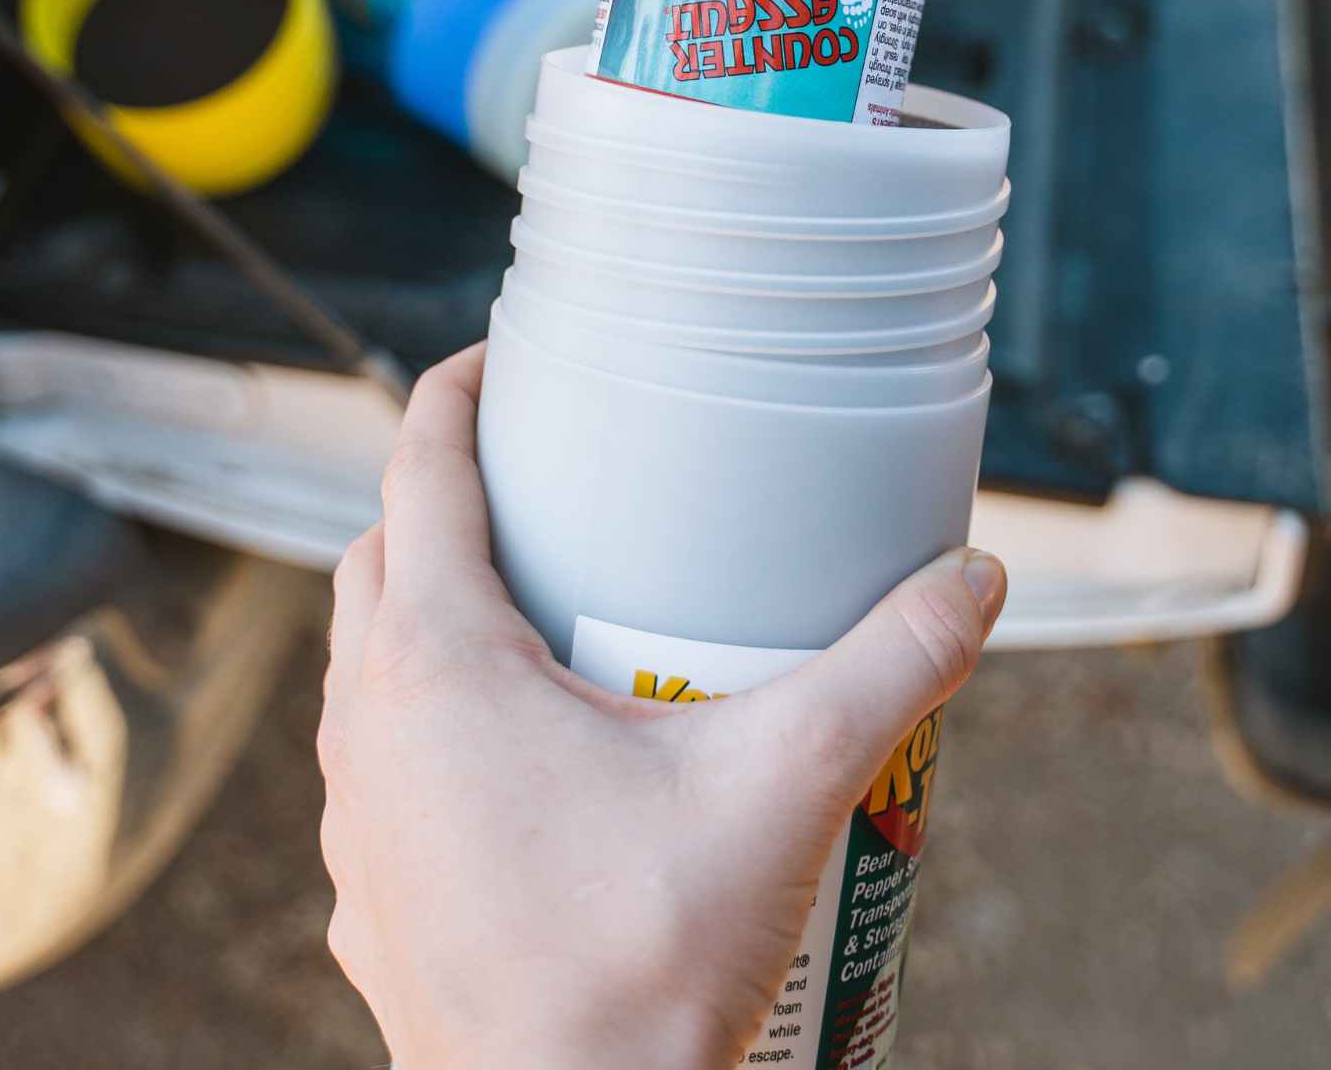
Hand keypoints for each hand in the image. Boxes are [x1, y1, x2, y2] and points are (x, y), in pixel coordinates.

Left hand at [319, 346, 1006, 1069]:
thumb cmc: (642, 972)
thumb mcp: (785, 785)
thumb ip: (888, 664)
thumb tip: (975, 579)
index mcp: (438, 664)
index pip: (416, 471)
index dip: (450, 392)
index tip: (496, 358)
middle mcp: (370, 726)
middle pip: (380, 556)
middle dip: (444, 499)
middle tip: (541, 485)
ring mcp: (355, 818)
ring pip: (367, 663)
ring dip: (426, 612)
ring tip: (532, 613)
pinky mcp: (366, 894)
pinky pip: (377, 763)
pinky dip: (423, 720)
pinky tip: (512, 756)